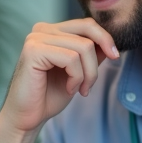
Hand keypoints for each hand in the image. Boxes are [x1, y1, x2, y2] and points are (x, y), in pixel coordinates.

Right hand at [0, 19, 119, 134]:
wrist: (27, 118)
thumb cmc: (49, 96)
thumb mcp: (78, 72)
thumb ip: (90, 54)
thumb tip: (110, 43)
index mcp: (51, 31)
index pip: (86, 24)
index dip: (105, 38)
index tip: (114, 57)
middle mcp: (42, 30)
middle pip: (87, 31)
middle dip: (96, 61)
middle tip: (92, 83)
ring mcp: (36, 38)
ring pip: (83, 47)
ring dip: (88, 73)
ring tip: (80, 89)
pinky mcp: (33, 50)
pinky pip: (71, 59)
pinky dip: (76, 77)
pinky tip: (69, 89)